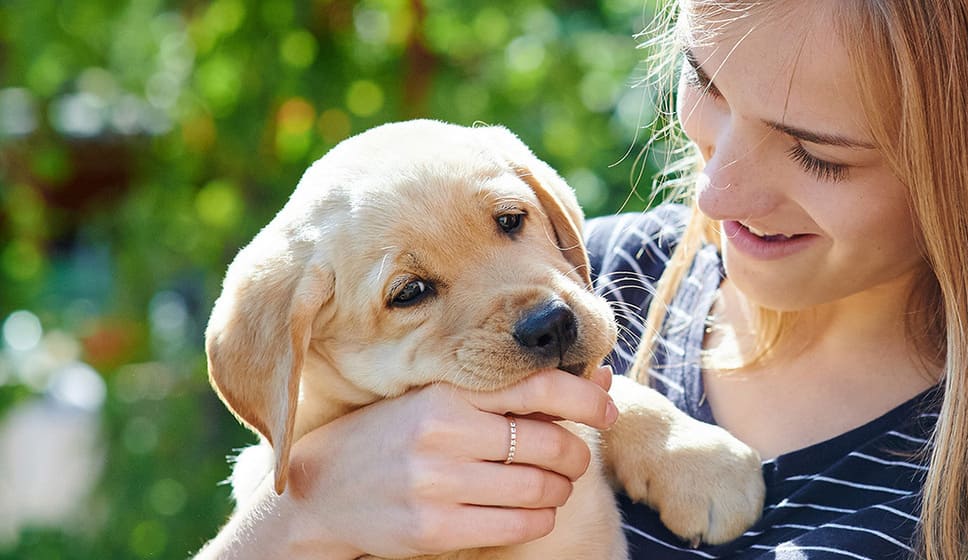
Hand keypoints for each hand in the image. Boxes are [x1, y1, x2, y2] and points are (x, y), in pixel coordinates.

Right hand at [197, 365, 616, 558]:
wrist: (321, 490)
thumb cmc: (396, 434)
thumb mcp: (444, 399)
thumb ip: (516, 390)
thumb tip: (601, 379)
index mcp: (446, 391)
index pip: (537, 384)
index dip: (585, 397)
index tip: (606, 409)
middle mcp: (441, 432)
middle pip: (548, 442)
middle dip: (575, 453)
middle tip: (573, 458)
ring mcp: (435, 483)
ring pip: (539, 488)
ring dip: (560, 490)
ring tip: (552, 486)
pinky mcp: (432, 528)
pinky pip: (517, 525)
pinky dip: (539, 519)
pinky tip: (532, 512)